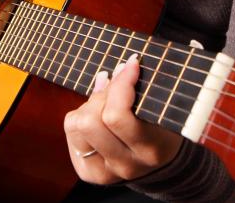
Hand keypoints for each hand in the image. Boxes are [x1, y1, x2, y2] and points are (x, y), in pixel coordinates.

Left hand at [64, 54, 182, 184]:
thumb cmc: (163, 123)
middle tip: (117, 83)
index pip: (117, 116)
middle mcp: (126, 165)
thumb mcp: (162, 108)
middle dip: (103, 94)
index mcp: (150, 149)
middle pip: (89, 121)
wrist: (161, 158)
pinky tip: (98, 113)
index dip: (120, 83)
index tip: (132, 63)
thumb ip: (145, 89)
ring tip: (106, 98)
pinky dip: (81, 116)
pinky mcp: (89, 172)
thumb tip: (121, 68)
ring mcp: (105, 172)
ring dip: (90, 105)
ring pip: (76, 125)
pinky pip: (71, 132)